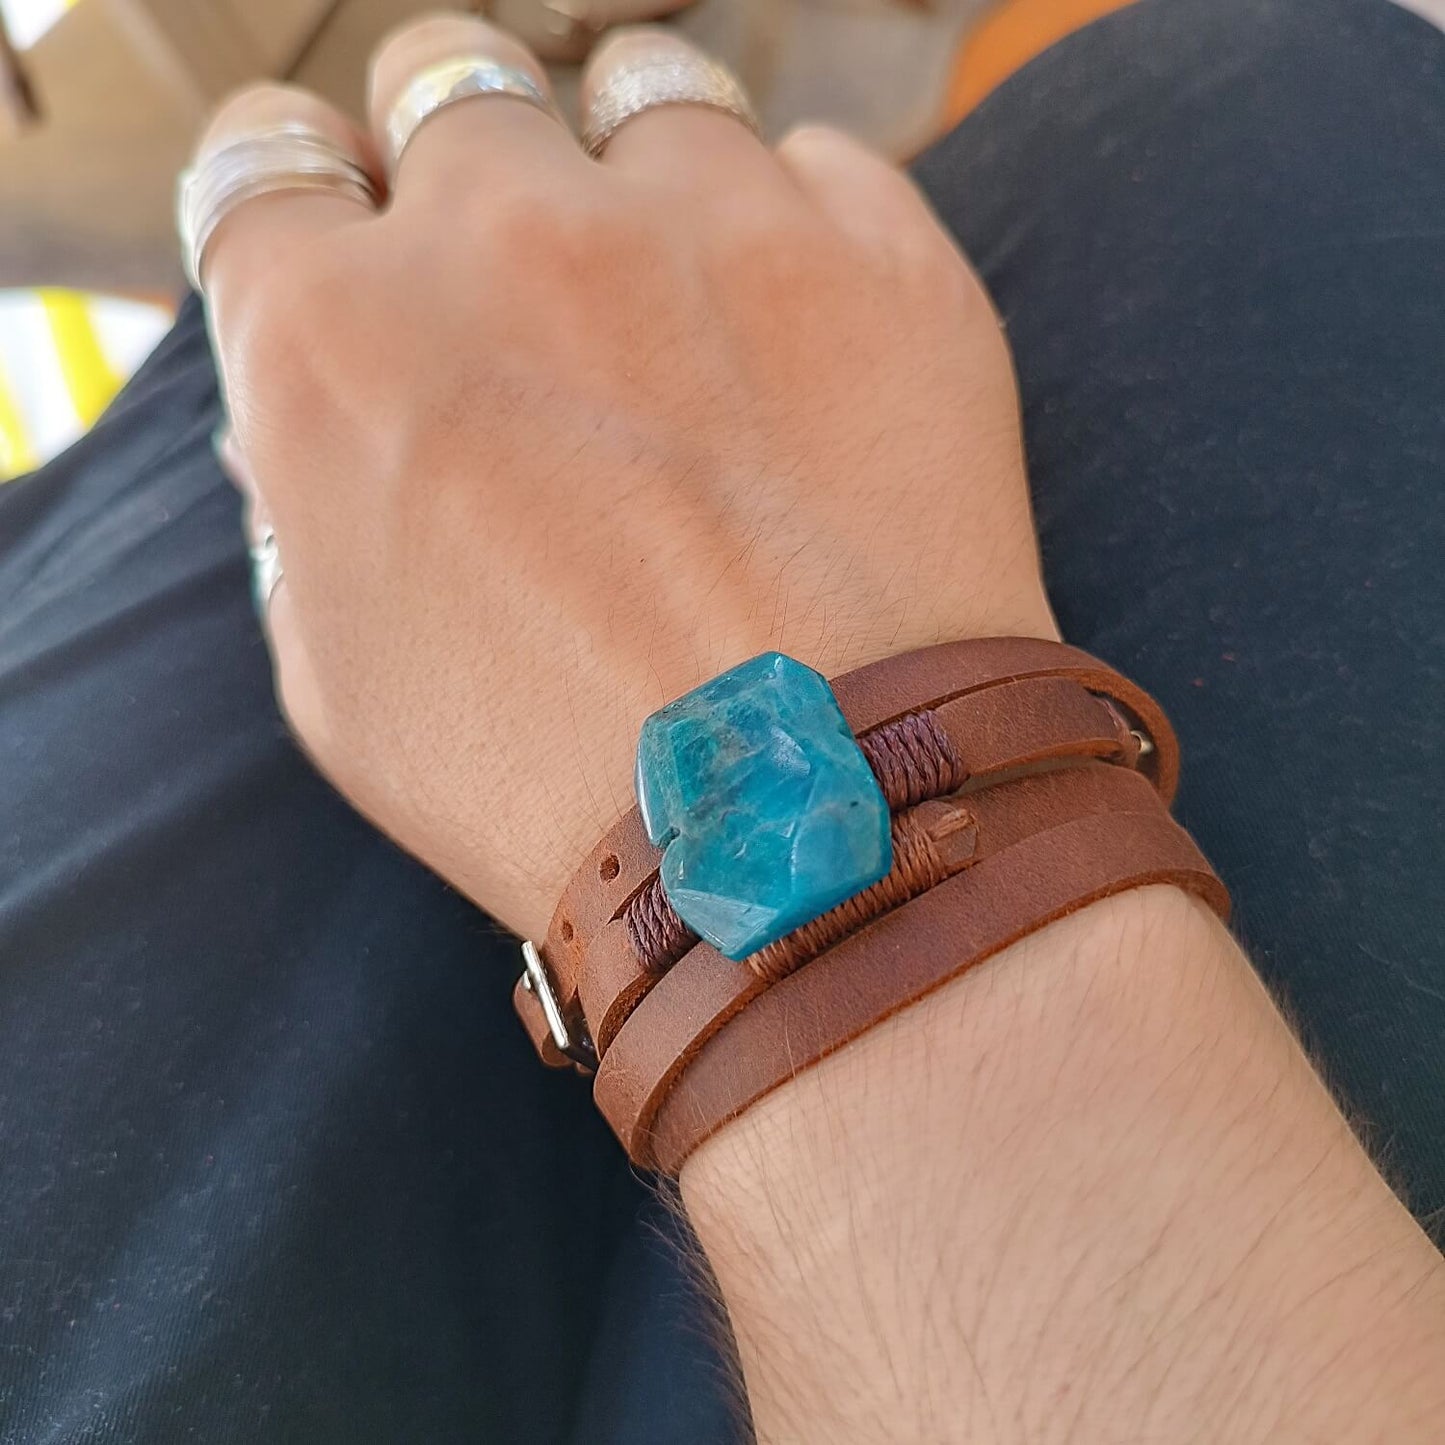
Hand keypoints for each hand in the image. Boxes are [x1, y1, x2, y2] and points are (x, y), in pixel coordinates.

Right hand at [199, 13, 1053, 942]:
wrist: (808, 836)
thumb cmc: (558, 786)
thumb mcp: (345, 676)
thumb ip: (304, 495)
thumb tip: (311, 405)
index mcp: (336, 338)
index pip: (275, 160)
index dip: (320, 200)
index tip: (365, 233)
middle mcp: (508, 236)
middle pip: (454, 88)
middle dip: (470, 167)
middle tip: (529, 279)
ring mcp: (707, 225)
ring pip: (645, 103)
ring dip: (642, 186)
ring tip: (685, 321)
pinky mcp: (878, 254)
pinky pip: (818, 167)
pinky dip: (800, 237)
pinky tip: (807, 361)